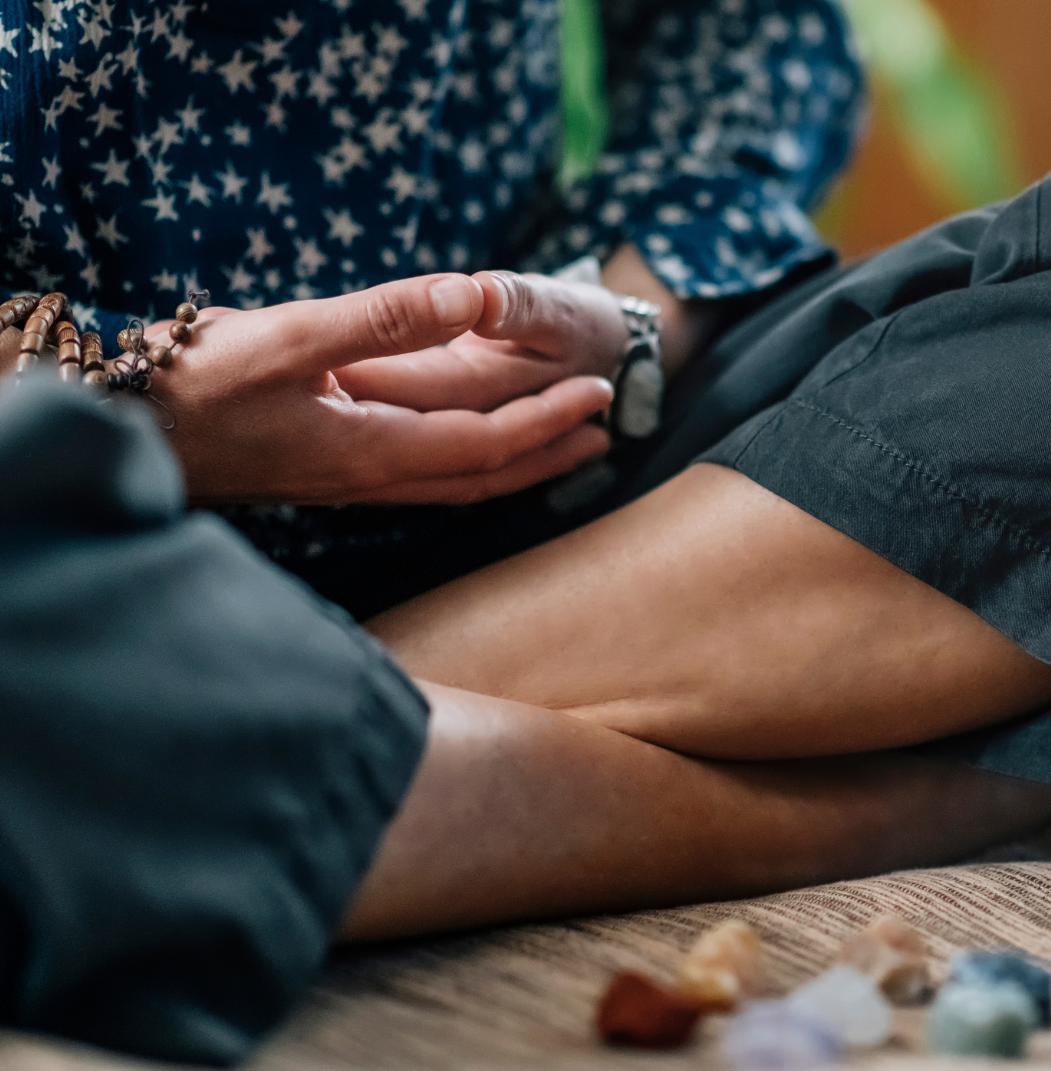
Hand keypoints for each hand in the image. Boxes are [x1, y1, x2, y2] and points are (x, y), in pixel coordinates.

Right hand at [143, 274, 614, 505]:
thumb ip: (384, 318)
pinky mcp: (337, 475)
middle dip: (548, 456)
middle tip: (603, 434)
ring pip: (457, 485)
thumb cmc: (202, 385)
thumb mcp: (292, 336)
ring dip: (516, 466)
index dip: (546, 423)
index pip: (486, 445)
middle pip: (484, 479)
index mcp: (373, 449)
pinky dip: (470, 467)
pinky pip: (426, 479)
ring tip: (562, 447)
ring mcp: (356, 484)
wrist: (140, 433)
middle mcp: (374, 478)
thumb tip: (470, 297)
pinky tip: (476, 453)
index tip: (597, 398)